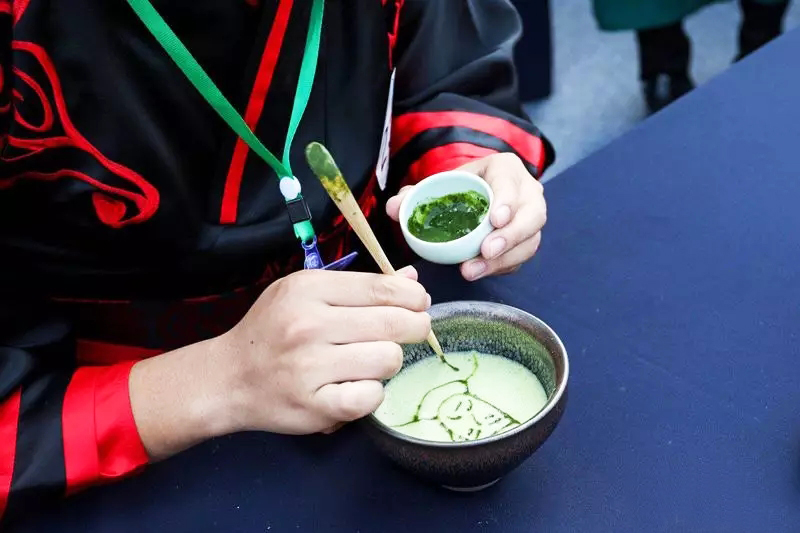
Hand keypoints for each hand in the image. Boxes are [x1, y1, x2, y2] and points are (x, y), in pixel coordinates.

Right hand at [217, 267, 429, 435]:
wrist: (229, 378)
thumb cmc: (272, 330)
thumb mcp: (305, 292)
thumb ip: (359, 285)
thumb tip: (411, 280)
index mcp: (308, 288)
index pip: (381, 289)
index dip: (413, 297)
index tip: (420, 304)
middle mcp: (308, 324)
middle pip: (393, 323)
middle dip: (414, 327)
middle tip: (412, 331)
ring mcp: (310, 367)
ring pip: (388, 359)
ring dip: (388, 362)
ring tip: (371, 360)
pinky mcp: (314, 405)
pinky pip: (371, 397)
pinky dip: (372, 393)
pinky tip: (359, 385)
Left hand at [386, 153, 545, 280]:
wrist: (475, 196)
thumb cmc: (459, 188)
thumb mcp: (439, 184)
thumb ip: (415, 195)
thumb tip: (394, 208)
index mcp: (505, 169)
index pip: (510, 182)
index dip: (507, 201)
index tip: (494, 219)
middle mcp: (526, 192)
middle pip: (532, 215)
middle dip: (511, 235)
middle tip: (486, 251)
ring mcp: (530, 218)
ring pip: (530, 241)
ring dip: (503, 259)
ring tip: (473, 270)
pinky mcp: (527, 241)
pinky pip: (521, 258)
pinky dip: (500, 267)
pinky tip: (479, 271)